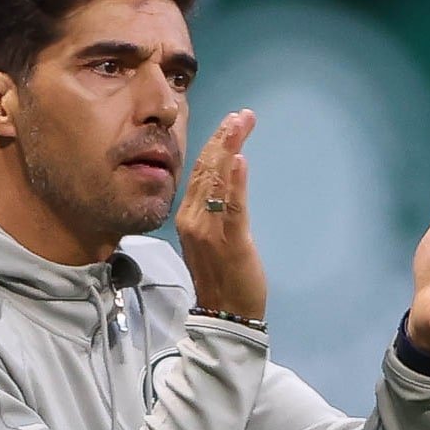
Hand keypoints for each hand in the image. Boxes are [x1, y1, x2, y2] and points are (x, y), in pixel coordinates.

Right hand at [176, 110, 266, 319]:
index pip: (200, 173)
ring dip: (231, 149)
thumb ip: (212, 211)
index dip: (215, 145)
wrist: (225, 315)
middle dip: (225, 138)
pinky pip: (233, 206)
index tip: (230, 122)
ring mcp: (209, 229)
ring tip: (241, 123)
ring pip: (218, 182)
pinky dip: (237, 181)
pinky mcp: (230, 241)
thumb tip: (224, 182)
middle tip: (241, 115)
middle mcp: (193, 219)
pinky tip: (242, 159)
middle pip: (208, 170)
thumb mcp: (209, 239)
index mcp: (188, 217)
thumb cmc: (222, 277)